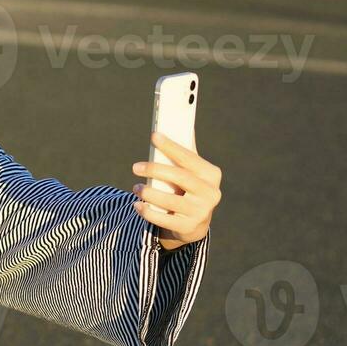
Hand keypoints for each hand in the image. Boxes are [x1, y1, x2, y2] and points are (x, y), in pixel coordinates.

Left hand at [133, 131, 219, 250]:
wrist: (195, 223)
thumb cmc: (189, 188)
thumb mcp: (191, 171)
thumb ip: (185, 150)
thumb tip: (178, 118)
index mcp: (211, 174)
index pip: (189, 157)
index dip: (171, 146)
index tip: (154, 136)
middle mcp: (210, 193)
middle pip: (180, 177)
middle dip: (155, 170)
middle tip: (135, 167)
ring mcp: (201, 212)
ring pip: (170, 200)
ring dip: (148, 192)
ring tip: (135, 187)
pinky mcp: (188, 228)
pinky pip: (164, 219)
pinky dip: (148, 211)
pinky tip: (137, 205)